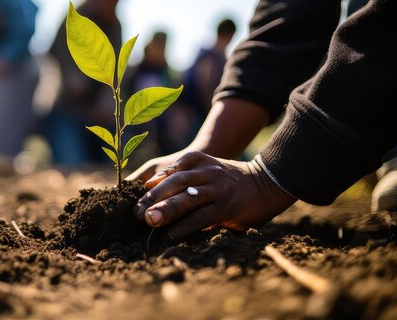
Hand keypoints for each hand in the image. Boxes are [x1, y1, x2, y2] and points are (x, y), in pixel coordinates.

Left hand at [132, 151, 295, 240]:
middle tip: (136, 213)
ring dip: (166, 210)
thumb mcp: (202, 169)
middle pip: (173, 183)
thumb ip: (178, 177)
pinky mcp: (226, 207)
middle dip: (152, 198)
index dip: (147, 187)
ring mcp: (216, 188)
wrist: (265, 182)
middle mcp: (205, 171)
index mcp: (194, 160)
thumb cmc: (224, 179)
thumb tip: (147, 194)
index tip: (130, 201)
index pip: (165, 172)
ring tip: (149, 222)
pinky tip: (171, 236)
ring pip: (186, 198)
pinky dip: (184, 227)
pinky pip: (201, 217)